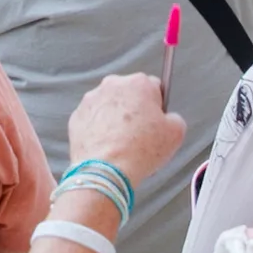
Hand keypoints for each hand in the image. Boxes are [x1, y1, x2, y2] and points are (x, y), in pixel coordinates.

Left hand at [66, 73, 188, 184]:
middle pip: (129, 95)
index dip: (157, 106)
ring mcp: (91, 100)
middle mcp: (112, 85)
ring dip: (116, 119)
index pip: (154, 88)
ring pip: (109, 107)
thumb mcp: (176, 133)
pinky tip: (107, 147)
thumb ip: (174, 118)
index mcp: (138, 83)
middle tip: (140, 134)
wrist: (106, 169)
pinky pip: (93, 120)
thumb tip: (168, 118)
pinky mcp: (76, 117)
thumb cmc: (142, 149)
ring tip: (122, 144)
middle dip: (135, 110)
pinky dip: (99, 130)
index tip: (156, 122)